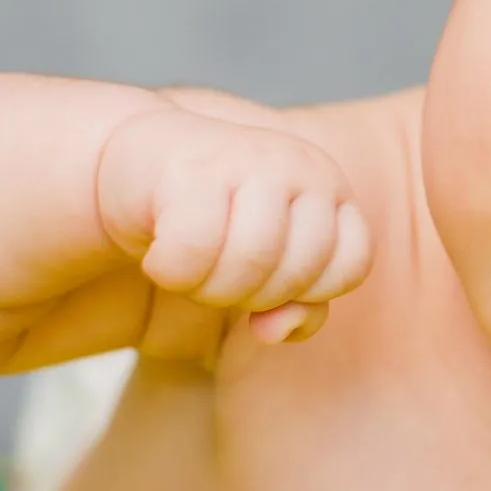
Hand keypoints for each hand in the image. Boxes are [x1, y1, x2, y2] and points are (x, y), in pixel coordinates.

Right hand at [96, 107, 372, 346]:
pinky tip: (158, 254)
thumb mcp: (269, 267)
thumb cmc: (214, 222)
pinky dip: (169, 270)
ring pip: (251, 263)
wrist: (139, 164)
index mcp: (330, 186)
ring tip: (190, 265)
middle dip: (249, 295)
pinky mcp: (193, 168)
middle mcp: (300, 164)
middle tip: (216, 271)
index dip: (307, 291)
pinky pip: (193, 251)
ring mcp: (250, 159)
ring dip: (208, 287)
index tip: (268, 277)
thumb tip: (275, 331)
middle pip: (297, 273)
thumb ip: (297, 305)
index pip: (351, 265)